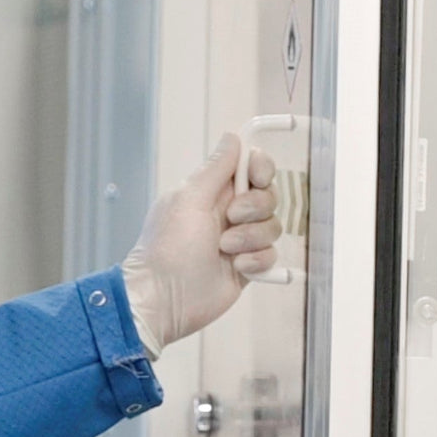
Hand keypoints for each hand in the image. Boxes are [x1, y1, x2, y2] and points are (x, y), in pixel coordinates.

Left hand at [121, 134, 281, 358]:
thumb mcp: (189, 198)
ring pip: (272, 226)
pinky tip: (236, 268)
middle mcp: (227, 213)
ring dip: (251, 237)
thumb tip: (232, 137)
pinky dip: (256, 261)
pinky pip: (271, 255)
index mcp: (211, 191)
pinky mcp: (246, 267)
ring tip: (224, 250)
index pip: (250, 167)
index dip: (260, 168)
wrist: (164, 298)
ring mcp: (238, 240)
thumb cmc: (168, 248)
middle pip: (268, 195)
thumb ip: (215, 168)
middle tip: (230, 219)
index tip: (256, 176)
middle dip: (255, 207)